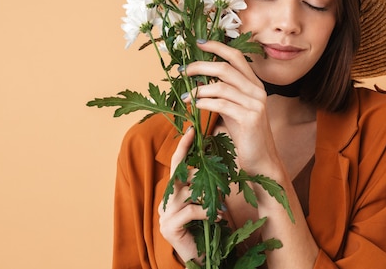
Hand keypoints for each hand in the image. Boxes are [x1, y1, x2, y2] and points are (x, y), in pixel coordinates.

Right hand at [158, 128, 206, 262]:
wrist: (205, 259)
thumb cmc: (209, 230)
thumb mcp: (209, 203)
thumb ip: (207, 186)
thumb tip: (216, 163)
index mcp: (175, 194)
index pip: (177, 165)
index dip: (183, 147)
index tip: (191, 130)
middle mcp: (166, 202)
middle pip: (178, 175)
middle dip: (195, 167)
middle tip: (209, 159)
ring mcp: (164, 215)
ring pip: (186, 192)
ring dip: (207, 196)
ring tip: (221, 204)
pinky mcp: (168, 228)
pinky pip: (189, 210)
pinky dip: (206, 211)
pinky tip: (217, 217)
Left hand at [183, 40, 280, 175]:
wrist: (262, 160)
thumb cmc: (244, 135)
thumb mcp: (233, 108)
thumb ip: (222, 93)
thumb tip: (198, 80)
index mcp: (254, 84)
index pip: (236, 56)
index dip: (217, 46)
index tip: (198, 43)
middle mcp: (257, 90)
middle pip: (225, 67)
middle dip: (200, 66)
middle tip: (183, 70)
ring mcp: (255, 103)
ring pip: (221, 85)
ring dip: (198, 88)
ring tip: (185, 95)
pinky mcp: (250, 118)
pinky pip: (221, 104)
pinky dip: (204, 103)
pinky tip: (194, 106)